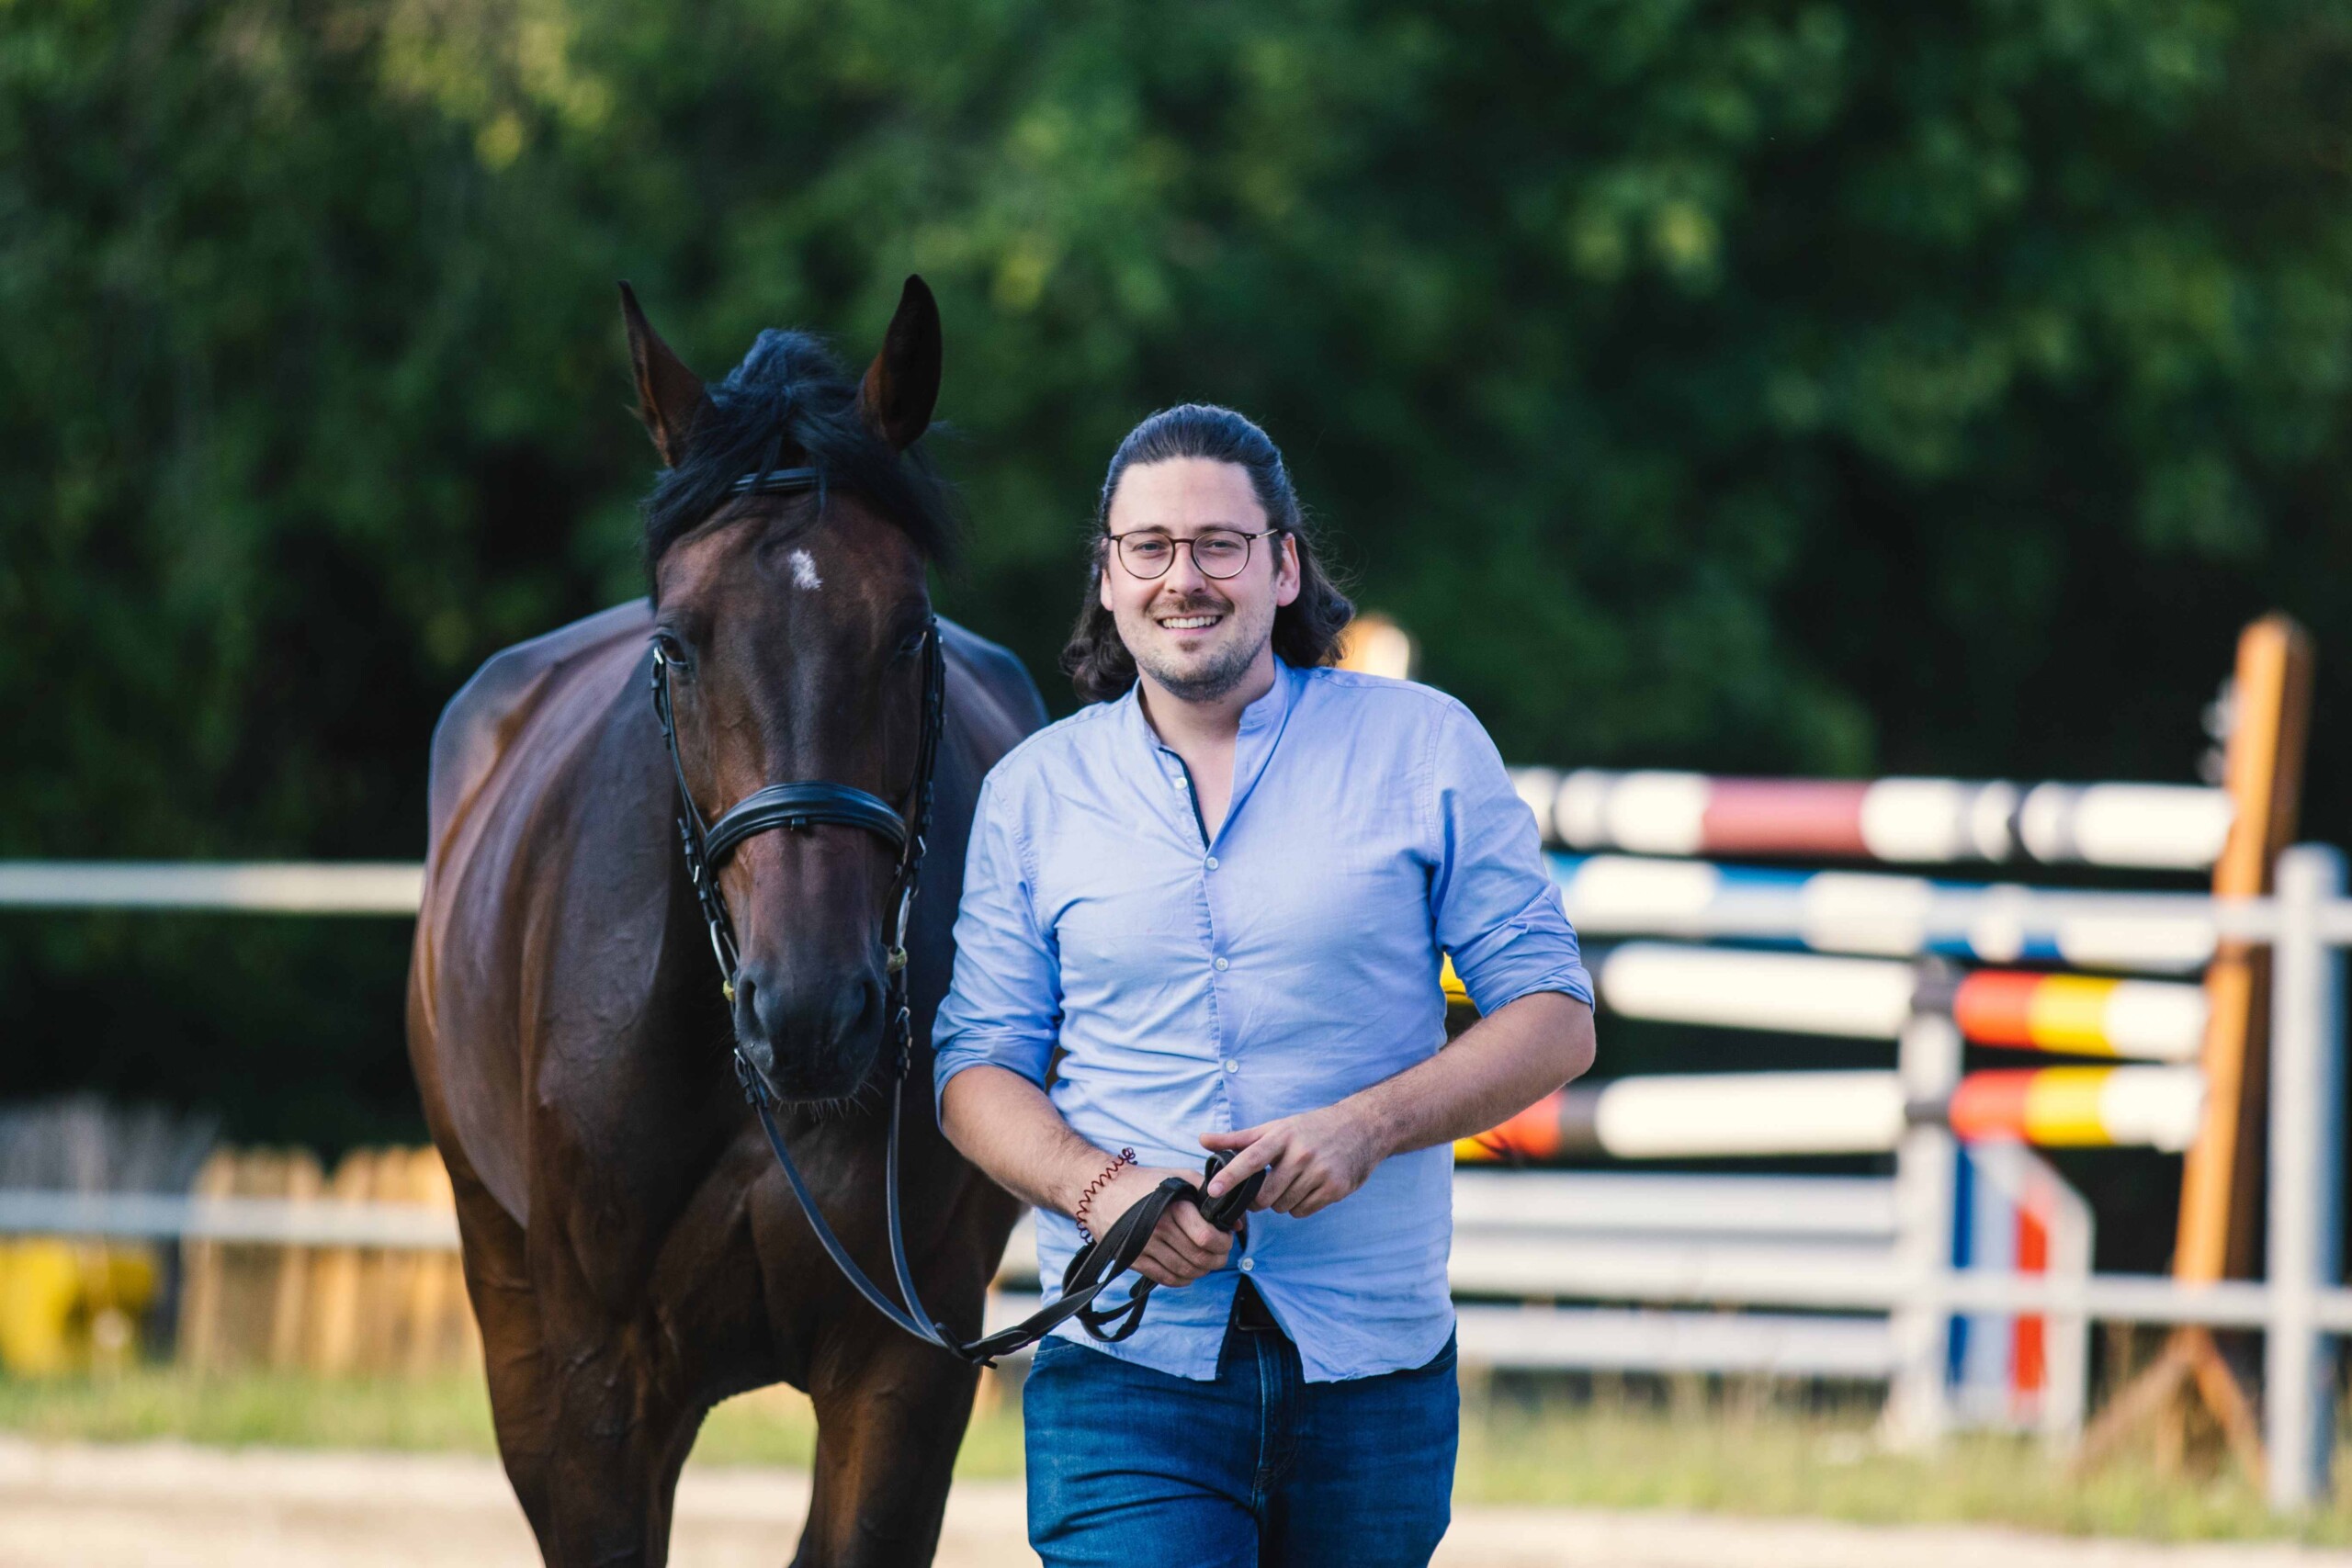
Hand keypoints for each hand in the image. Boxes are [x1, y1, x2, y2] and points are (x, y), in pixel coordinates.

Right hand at [1089, 1164, 1232, 1287]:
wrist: (1101, 1191)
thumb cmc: (1144, 1183)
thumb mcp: (1178, 1176)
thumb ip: (1209, 1194)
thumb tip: (1237, 1223)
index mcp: (1173, 1207)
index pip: (1207, 1237)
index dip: (1223, 1243)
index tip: (1226, 1238)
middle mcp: (1159, 1229)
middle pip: (1199, 1258)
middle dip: (1218, 1259)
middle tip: (1221, 1253)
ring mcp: (1145, 1247)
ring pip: (1185, 1271)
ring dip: (1202, 1270)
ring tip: (1206, 1261)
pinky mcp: (1135, 1260)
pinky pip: (1166, 1279)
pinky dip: (1183, 1279)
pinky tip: (1189, 1271)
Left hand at [1200, 1104, 1387, 1218]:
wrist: (1361, 1128)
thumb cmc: (1310, 1128)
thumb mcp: (1275, 1127)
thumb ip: (1238, 1138)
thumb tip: (1202, 1140)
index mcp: (1282, 1137)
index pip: (1250, 1159)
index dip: (1230, 1178)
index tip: (1212, 1191)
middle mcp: (1300, 1154)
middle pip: (1265, 1196)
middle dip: (1259, 1199)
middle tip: (1266, 1188)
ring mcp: (1319, 1172)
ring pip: (1283, 1206)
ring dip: (1281, 1201)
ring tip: (1293, 1182)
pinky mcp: (1335, 1188)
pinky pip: (1302, 1211)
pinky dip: (1299, 1206)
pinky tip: (1307, 1188)